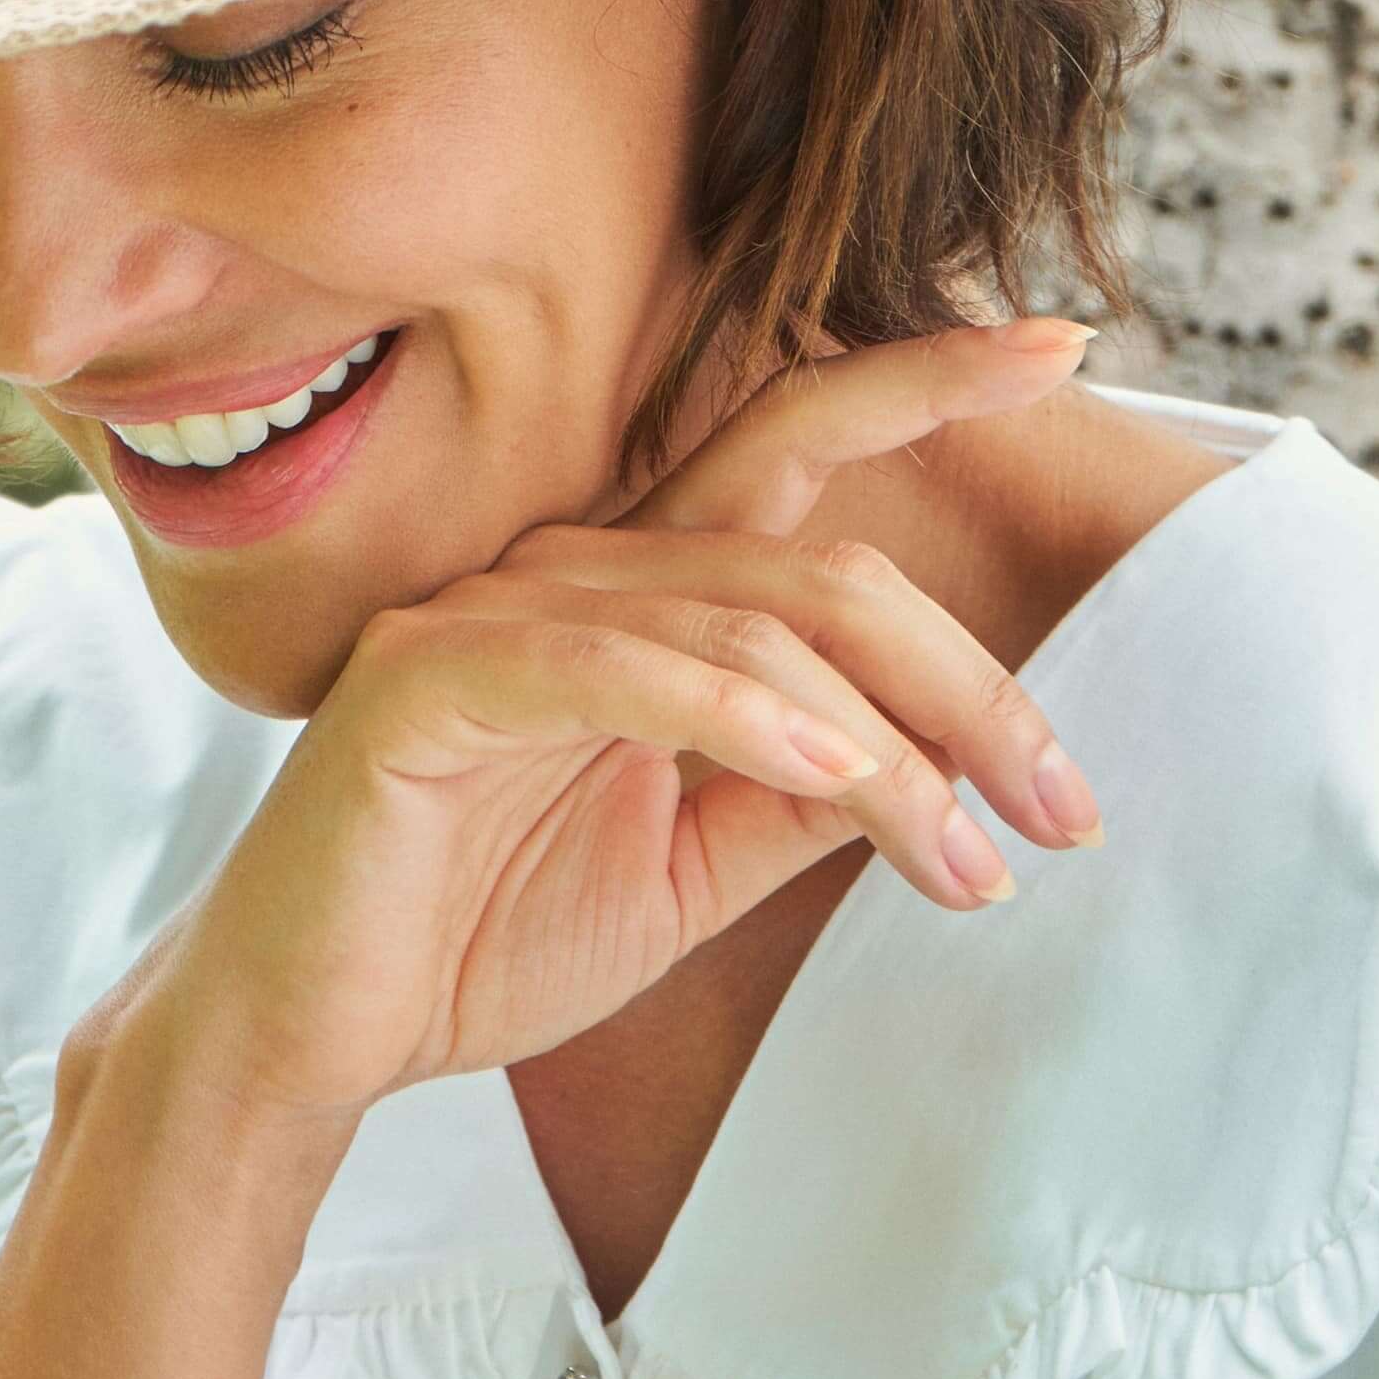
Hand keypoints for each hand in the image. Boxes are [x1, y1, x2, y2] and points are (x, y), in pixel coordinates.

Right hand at [133, 317, 1104, 1147]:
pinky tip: (832, 781)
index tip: (1061, 343)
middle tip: (1069, 808)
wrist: (309, 1035)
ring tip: (975, 863)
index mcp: (633, 591)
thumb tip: (941, 770)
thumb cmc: (478, 935)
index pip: (789, 444)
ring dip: (889, 752)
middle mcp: (567, 567)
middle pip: (816, 564)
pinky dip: (739, 715)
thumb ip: (799, 800)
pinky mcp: (429, 679)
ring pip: (746, 625)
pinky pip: (614, 669)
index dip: (918, 378)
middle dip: (969, 682)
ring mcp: (493, 611)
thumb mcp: (686, 867)